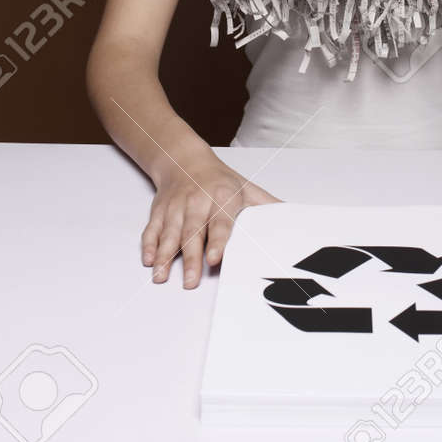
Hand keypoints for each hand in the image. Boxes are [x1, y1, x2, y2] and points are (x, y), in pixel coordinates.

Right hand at [142, 152, 282, 287]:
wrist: (184, 160)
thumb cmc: (219, 180)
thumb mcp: (247, 188)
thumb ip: (267, 206)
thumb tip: (292, 218)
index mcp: (222, 196)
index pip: (220, 221)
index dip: (217, 240)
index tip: (215, 258)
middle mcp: (197, 201)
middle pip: (193, 232)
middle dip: (190, 258)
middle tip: (191, 281)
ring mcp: (176, 206)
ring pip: (170, 233)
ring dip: (165, 255)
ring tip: (162, 277)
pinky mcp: (160, 211)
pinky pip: (152, 229)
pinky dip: (149, 245)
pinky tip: (149, 261)